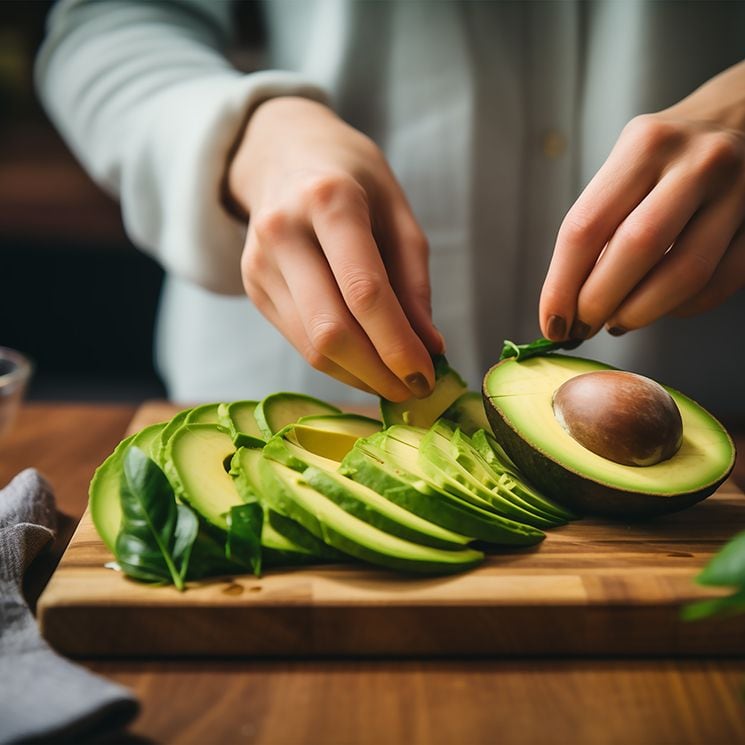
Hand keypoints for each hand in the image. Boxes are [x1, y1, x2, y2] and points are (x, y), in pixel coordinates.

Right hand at [227, 97, 442, 400]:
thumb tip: (429, 347)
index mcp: (329, 200)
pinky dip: (338, 363)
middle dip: (378, 373)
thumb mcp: (397, 211)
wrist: (282, 153)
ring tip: (395, 381)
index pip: (364, 291)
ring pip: (311, 347)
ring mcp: (259, 262)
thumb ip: (413, 280)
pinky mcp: (251, 286)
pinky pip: (299, 341)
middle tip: (414, 390)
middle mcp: (284, 232)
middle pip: (330, 330)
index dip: (398, 344)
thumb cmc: (352, 178)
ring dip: (359, 376)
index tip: (428, 376)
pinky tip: (365, 362)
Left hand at [540, 61, 744, 341]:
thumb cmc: (666, 157)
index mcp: (645, 144)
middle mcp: (697, 161)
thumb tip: (567, 304)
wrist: (743, 116)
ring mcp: (741, 190)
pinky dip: (683, 308)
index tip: (552, 323)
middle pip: (636, 249)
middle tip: (583, 326)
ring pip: (684, 274)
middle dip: (599, 302)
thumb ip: (599, 225)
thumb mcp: (626, 167)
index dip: (561, 285)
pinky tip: (662, 308)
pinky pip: (720, 283)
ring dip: (640, 312)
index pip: (586, 226)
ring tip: (618, 322)